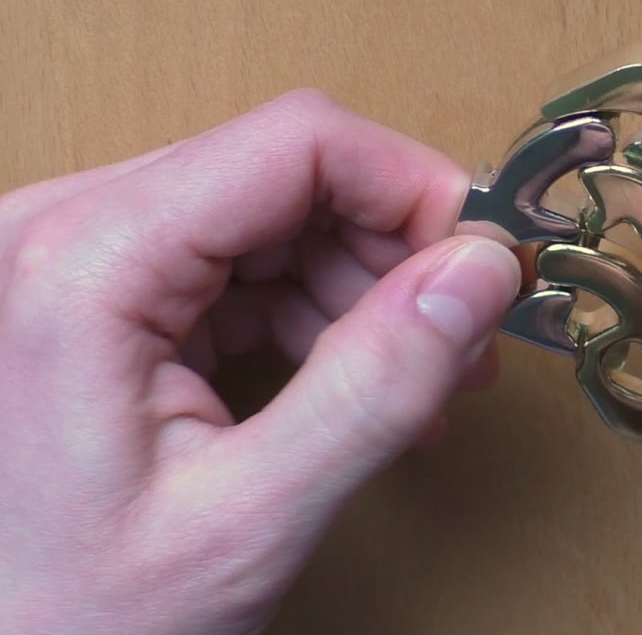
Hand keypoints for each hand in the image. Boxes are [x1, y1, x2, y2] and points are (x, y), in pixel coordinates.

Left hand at [0, 90, 519, 634]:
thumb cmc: (74, 618)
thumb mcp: (249, 518)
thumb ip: (375, 387)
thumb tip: (478, 273)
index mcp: (86, 263)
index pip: (297, 143)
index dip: (413, 189)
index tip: (484, 262)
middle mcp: (68, 233)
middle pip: (289, 176)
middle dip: (397, 252)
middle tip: (465, 339)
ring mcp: (80, 262)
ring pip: (275, 219)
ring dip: (366, 290)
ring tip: (421, 383)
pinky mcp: (101, 299)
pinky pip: (239, 267)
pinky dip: (315, 316)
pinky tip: (357, 385)